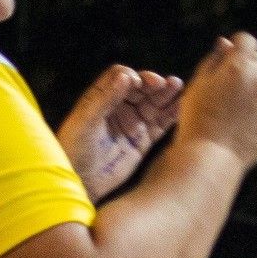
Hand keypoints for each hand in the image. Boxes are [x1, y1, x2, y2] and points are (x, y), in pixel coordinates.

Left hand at [58, 64, 182, 196]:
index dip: (132, 77)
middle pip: (141, 88)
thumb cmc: (74, 149)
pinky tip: (181, 106)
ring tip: (178, 85)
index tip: (138, 83)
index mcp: (101, 98)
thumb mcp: (87, 121)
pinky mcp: (142, 141)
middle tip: (166, 83)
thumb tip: (126, 76)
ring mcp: (132, 124)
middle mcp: (118, 108)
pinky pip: (161, 125)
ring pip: (153, 104)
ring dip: (166, 94)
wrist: (80, 181)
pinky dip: (172, 115)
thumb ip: (106, 98)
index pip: (121, 77)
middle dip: (154, 83)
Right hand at [176, 33, 256, 170]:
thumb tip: (227, 42)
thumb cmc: (198, 119)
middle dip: (250, 69)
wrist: (211, 155)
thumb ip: (215, 60)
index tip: (231, 62)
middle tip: (235, 90)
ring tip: (254, 98)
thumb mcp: (199, 85)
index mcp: (237, 65)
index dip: (238, 49)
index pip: (247, 40)